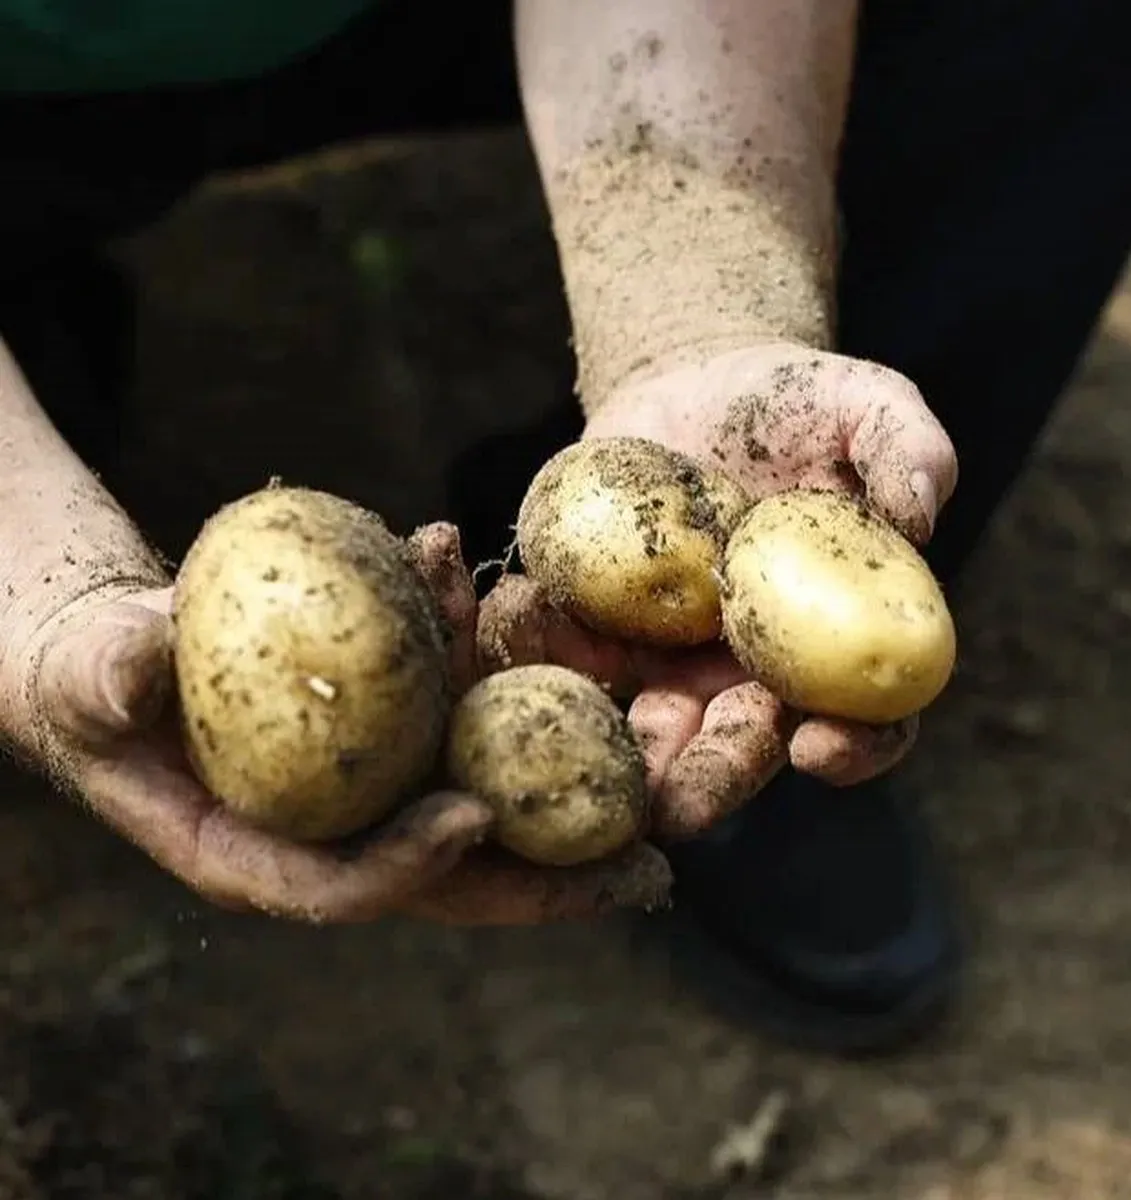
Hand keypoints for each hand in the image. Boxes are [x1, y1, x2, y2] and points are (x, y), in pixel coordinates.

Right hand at [2, 523, 669, 924]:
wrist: (126, 650)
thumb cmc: (91, 679)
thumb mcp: (84, 679)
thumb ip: (105, 678)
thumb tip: (139, 662)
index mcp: (259, 853)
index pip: (345, 885)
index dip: (411, 865)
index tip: (476, 819)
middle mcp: (335, 826)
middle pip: (452, 866)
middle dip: (550, 874)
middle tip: (648, 868)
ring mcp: (375, 773)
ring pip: (479, 774)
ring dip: (559, 758)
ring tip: (647, 740)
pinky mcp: (395, 715)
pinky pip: (458, 689)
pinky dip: (483, 643)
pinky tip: (510, 588)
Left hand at [478, 342, 957, 837]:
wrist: (697, 387)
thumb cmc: (797, 406)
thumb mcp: (866, 404)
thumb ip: (907, 447)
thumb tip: (922, 512)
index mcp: (832, 647)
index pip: (868, 724)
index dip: (856, 749)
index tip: (818, 744)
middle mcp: (749, 674)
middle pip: (736, 755)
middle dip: (705, 786)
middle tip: (673, 806)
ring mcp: (667, 661)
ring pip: (638, 728)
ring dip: (603, 741)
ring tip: (568, 725)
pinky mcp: (595, 630)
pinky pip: (562, 655)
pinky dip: (534, 643)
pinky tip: (517, 605)